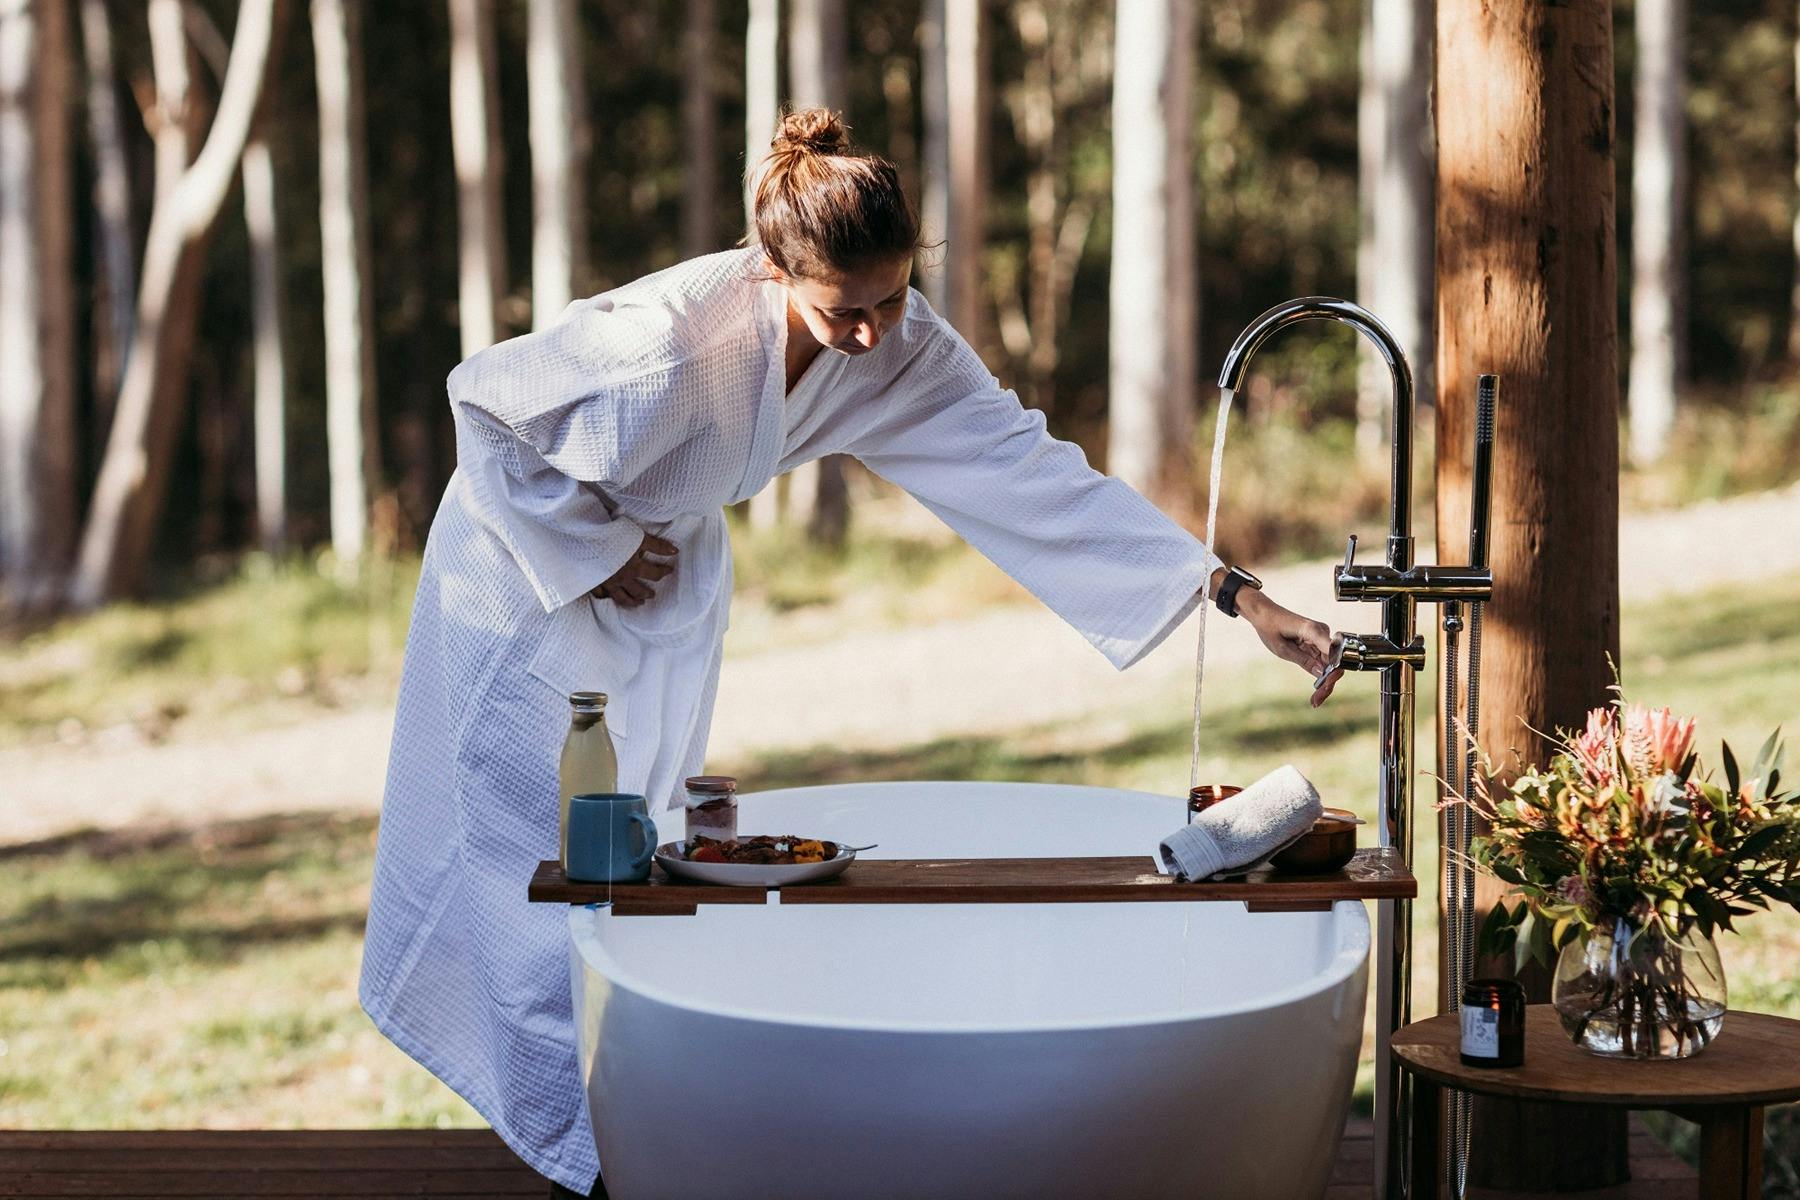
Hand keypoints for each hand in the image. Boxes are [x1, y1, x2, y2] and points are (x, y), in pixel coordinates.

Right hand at [593, 534, 676, 607]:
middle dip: (647, 593)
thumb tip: (675, 551)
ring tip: (637, 603)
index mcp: (634, 568)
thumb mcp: (638, 537)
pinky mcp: (593, 582)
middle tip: (652, 595)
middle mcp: (622, 579)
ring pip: (621, 597)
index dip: (664, 572)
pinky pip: (600, 595)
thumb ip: (657, 546)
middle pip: (638, 591)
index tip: (669, 571)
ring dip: (631, 601)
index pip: (655, 574)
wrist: (586, 540)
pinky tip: (607, 598)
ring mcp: (607, 583)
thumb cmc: (613, 537)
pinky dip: (605, 598)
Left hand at [1238, 588, 1341, 707]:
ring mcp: (1322, 638)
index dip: (1333, 672)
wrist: (1265, 614)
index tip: (1325, 687)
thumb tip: (1323, 674)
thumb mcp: (1282, 649)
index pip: (1334, 653)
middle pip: (1334, 662)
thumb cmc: (1271, 627)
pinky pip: (1324, 662)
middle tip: (1317, 701)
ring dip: (1325, 683)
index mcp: (1313, 630)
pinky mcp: (1319, 643)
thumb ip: (1304, 661)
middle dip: (1328, 683)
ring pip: (1331, 665)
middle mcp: (1322, 632)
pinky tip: (1317, 692)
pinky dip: (1322, 676)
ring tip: (1315, 701)